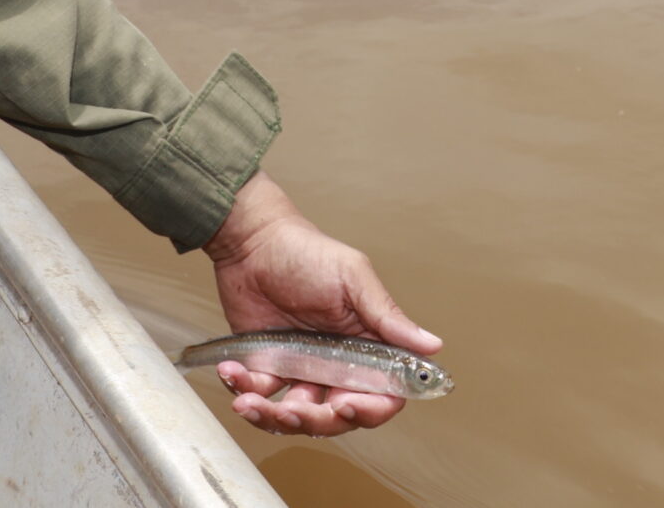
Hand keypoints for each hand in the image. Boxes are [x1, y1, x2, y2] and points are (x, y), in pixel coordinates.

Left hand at [203, 172, 441, 437]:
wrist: (252, 241)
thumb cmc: (307, 252)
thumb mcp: (353, 279)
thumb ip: (388, 317)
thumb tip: (432, 345)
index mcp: (365, 347)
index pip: (381, 396)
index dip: (369, 410)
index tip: (346, 406)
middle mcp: (335, 366)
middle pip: (335, 418)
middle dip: (312, 420)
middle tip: (291, 409)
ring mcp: (300, 369)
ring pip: (294, 416)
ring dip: (271, 417)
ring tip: (248, 399)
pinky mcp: (266, 367)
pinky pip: (258, 395)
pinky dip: (243, 390)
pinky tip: (231, 371)